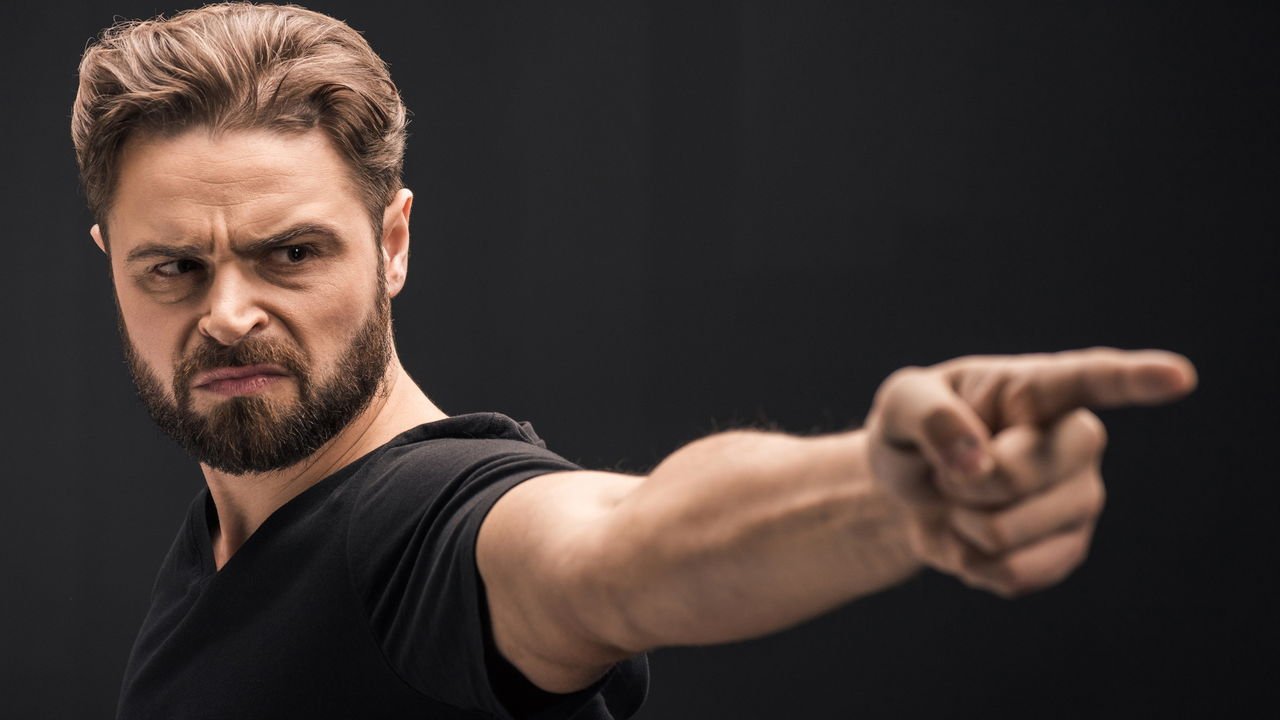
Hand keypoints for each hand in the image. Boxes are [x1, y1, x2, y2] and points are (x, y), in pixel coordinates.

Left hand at [865, 347, 1196, 596]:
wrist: (912, 493)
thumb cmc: (914, 433)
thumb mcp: (900, 406)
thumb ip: (927, 415)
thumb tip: (980, 460)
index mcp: (1038, 387)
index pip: (1093, 379)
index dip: (1137, 379)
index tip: (1178, 376)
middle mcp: (1074, 438)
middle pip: (1019, 472)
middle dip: (963, 480)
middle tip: (952, 468)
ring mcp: (1080, 495)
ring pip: (1010, 530)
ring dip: (963, 524)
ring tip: (965, 501)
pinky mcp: (1070, 547)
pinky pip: (1015, 573)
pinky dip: (973, 563)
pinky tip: (975, 538)